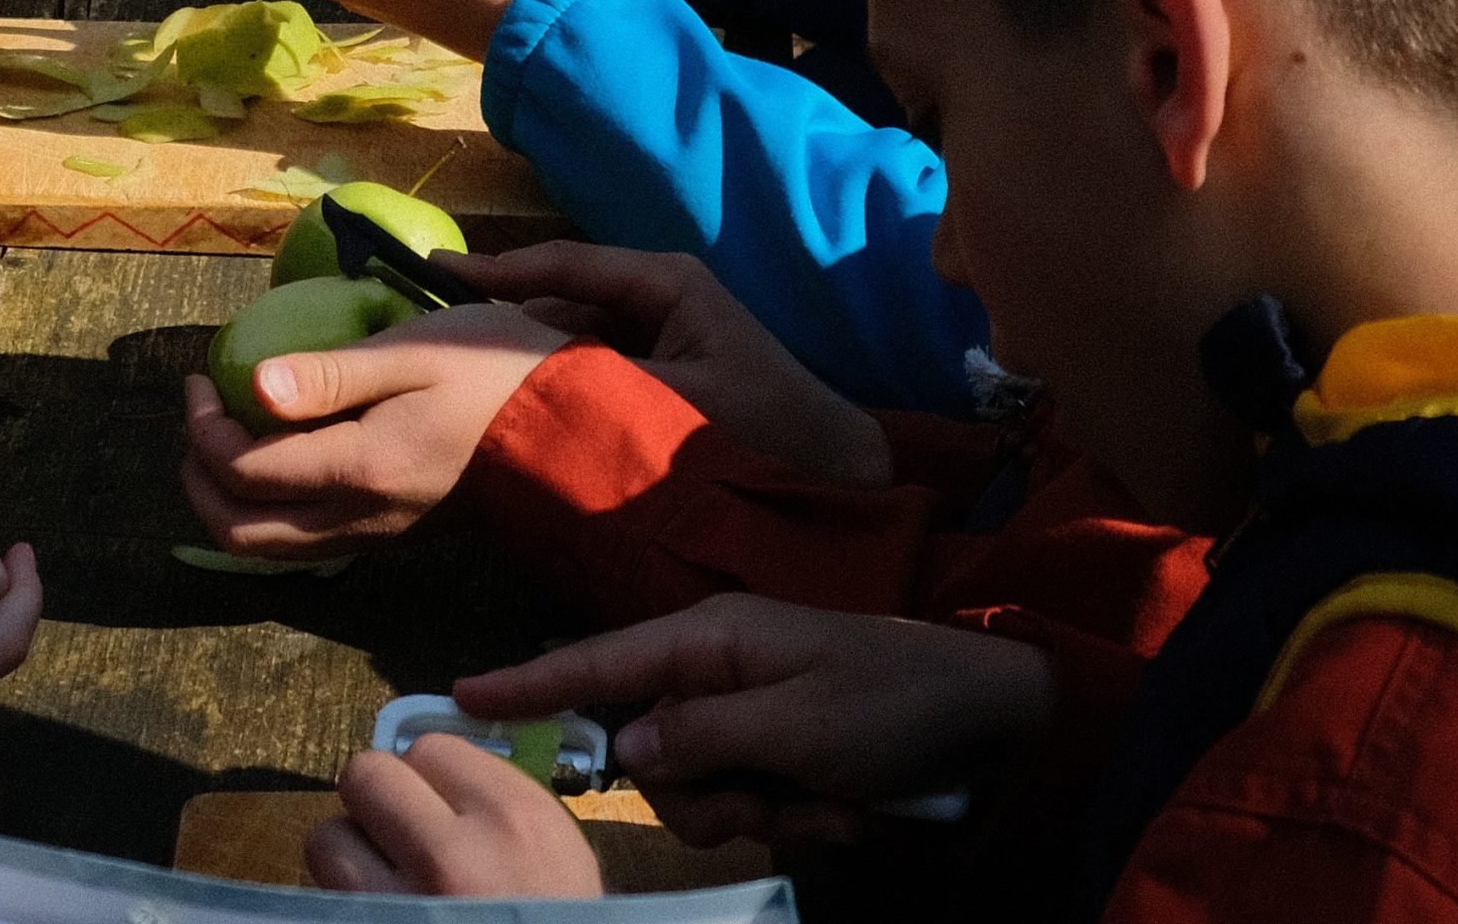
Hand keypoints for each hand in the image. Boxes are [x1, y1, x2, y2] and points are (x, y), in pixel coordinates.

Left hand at [179, 303, 566, 557]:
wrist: (577, 428)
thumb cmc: (501, 372)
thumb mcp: (417, 351)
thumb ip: (332, 374)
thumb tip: (252, 387)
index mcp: (362, 469)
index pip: (245, 471)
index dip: (203, 427)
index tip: (202, 378)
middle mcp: (363, 519)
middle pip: (242, 534)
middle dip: (199, 480)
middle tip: (198, 418)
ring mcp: (380, 536)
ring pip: (272, 550)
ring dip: (228, 502)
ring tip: (223, 438)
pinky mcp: (396, 536)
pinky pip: (308, 543)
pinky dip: (269, 511)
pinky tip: (279, 460)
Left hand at [307, 734, 602, 896]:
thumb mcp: (559, 865)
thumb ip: (497, 810)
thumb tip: (427, 772)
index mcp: (515, 822)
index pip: (430, 748)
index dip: (428, 777)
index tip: (438, 806)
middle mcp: (452, 854)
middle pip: (365, 775)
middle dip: (376, 804)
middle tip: (397, 838)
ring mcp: (396, 908)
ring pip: (325, 838)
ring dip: (346, 859)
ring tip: (382, 891)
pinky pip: (320, 903)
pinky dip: (339, 908)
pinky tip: (373, 920)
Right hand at [453, 244, 890, 485]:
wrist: (840, 474)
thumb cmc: (769, 431)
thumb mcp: (673, 401)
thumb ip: (592, 382)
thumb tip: (511, 376)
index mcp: (668, 282)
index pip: (566, 263)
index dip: (498, 269)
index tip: (435, 273)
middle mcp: (660, 294)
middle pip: (564, 297)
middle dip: (506, 318)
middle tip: (438, 344)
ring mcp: (662, 329)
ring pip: (572, 331)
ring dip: (528, 354)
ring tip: (464, 378)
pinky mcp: (663, 366)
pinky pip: (593, 361)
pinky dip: (558, 377)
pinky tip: (520, 407)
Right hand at [454, 595, 1053, 853]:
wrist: (995, 716)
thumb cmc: (895, 703)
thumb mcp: (798, 724)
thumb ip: (702, 737)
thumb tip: (628, 749)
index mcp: (711, 639)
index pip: (599, 662)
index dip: (531, 682)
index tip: (462, 695)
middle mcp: (717, 671)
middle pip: (649, 753)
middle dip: (710, 796)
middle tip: (782, 803)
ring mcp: (747, 711)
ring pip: (697, 791)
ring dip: (762, 815)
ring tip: (833, 805)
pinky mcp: (778, 750)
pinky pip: (747, 803)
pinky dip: (793, 817)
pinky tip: (847, 810)